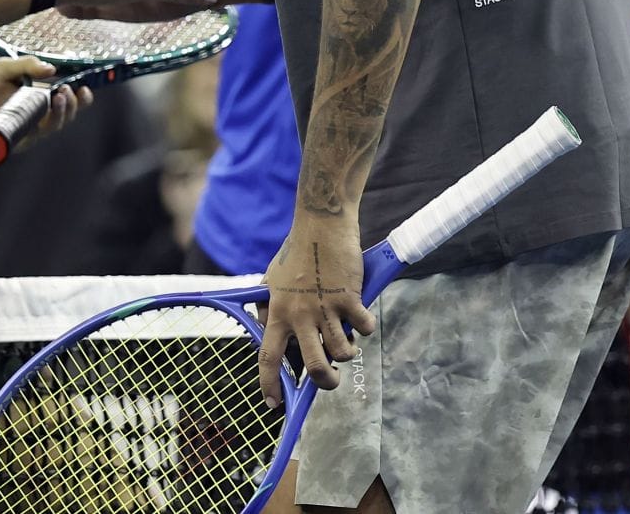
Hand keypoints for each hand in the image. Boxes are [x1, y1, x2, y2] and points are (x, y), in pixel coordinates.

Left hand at [0, 57, 89, 145]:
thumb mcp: (4, 67)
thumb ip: (27, 65)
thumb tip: (52, 69)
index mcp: (35, 98)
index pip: (64, 101)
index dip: (79, 98)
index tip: (85, 89)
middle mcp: (33, 115)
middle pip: (63, 117)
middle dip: (72, 106)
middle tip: (68, 92)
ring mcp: (23, 129)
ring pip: (52, 128)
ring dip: (61, 115)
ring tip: (59, 98)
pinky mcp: (12, 142)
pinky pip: (31, 139)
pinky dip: (40, 129)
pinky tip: (41, 117)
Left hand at [257, 216, 372, 406]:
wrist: (321, 224)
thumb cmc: (297, 250)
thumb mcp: (271, 279)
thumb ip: (268, 306)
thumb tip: (263, 329)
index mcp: (277, 311)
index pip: (268, 357)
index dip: (270, 384)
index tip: (274, 404)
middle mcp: (299, 315)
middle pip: (313, 365)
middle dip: (326, 382)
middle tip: (332, 380)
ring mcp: (325, 307)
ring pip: (342, 350)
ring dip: (349, 351)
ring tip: (349, 342)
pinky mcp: (348, 297)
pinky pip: (363, 327)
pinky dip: (366, 326)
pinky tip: (363, 317)